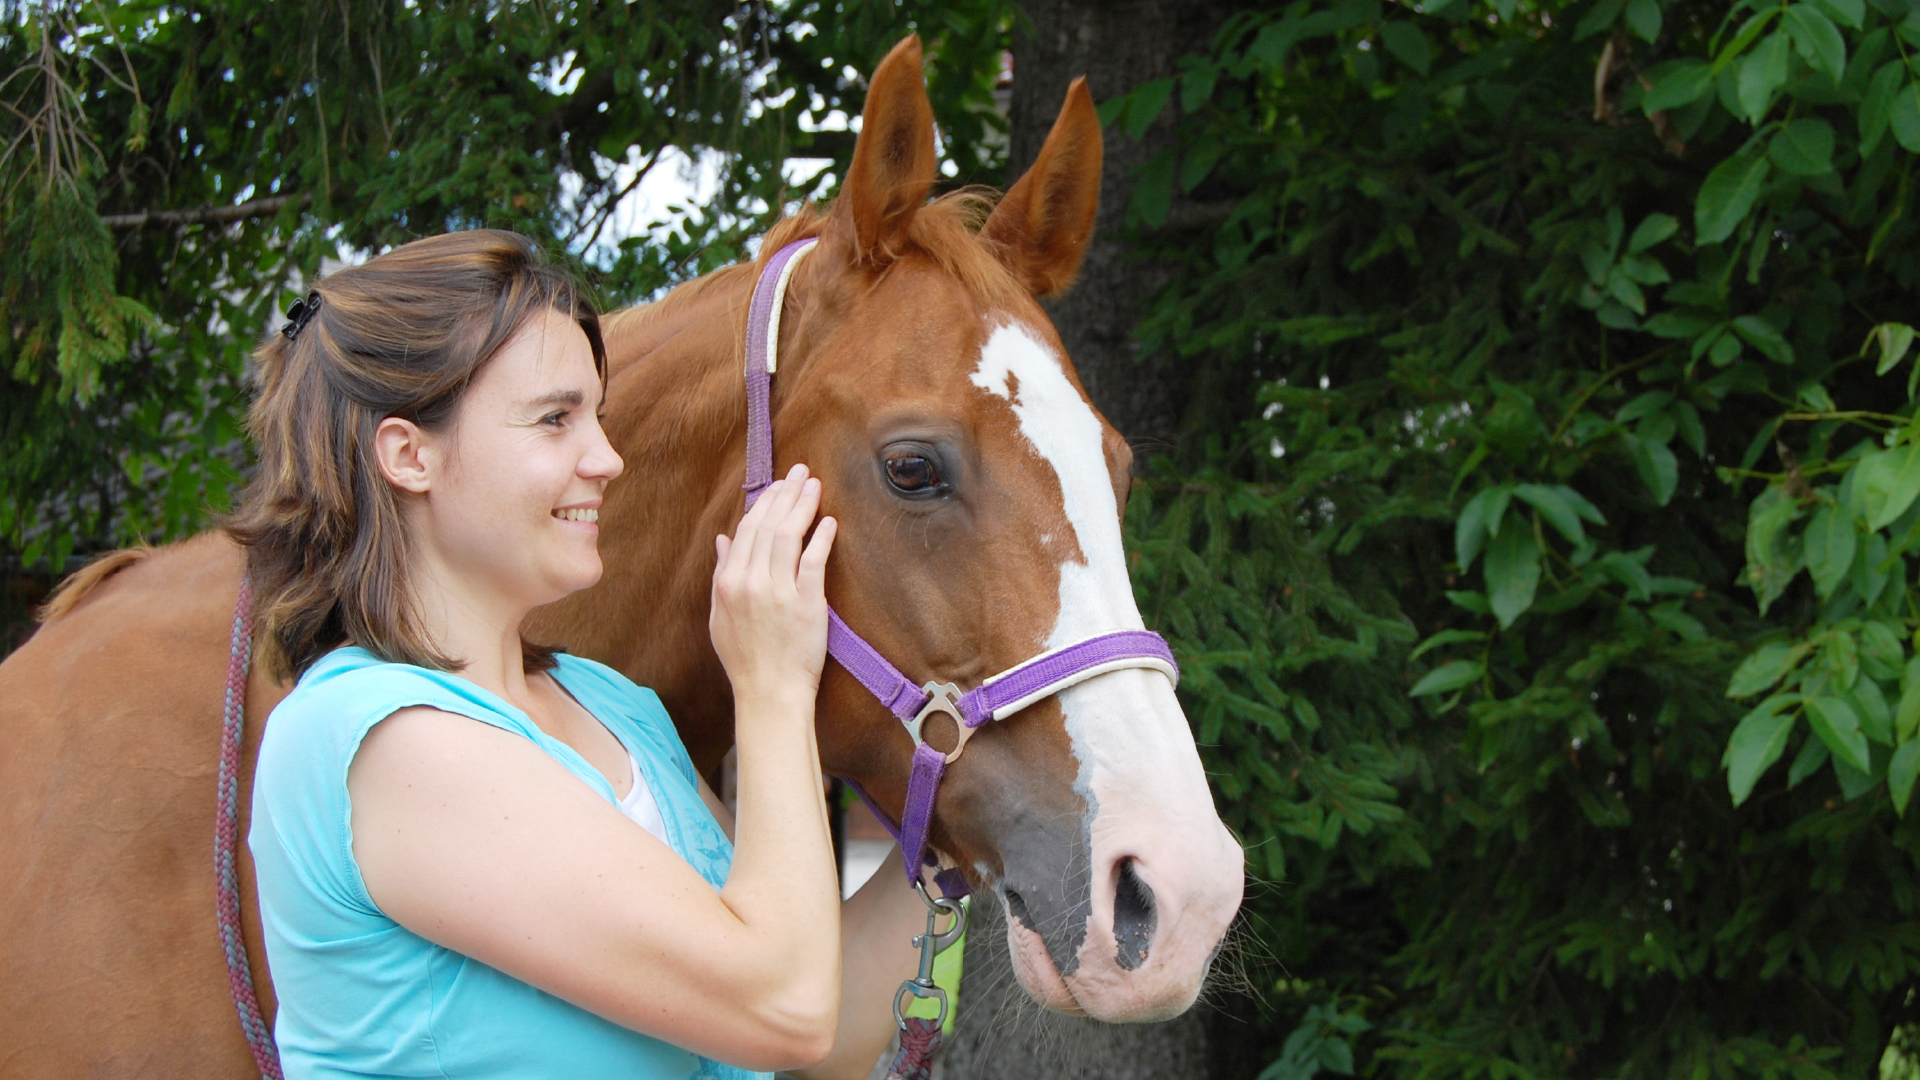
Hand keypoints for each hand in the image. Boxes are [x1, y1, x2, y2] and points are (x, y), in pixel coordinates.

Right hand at [710, 463, 836, 707]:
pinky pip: (814, 562)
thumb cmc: (745, 658)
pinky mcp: (806, 604)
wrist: (769, 692)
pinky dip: (821, 538)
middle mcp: (750, 582)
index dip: (764, 503)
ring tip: (815, 486)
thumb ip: (721, 573)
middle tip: (800, 472)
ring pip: (789, 536)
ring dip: (803, 505)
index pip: (746, 530)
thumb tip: (723, 540)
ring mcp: (778, 592)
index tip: (778, 485)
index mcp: (728, 582)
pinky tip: (829, 521)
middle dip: (785, 493)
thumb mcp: (720, 616)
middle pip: (768, 525)